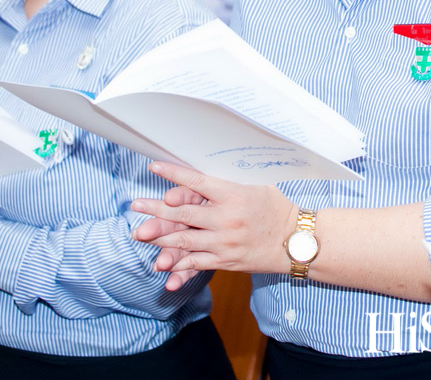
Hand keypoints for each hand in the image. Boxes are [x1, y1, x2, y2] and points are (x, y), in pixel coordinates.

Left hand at [131, 163, 295, 289]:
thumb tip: (208, 170)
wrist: (294, 241)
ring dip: (159, 236)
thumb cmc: (276, 208)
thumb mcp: (258, 186)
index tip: (154, 167)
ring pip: (183, 239)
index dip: (173, 174)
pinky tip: (161, 263)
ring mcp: (224, 242)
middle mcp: (225, 218)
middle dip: (155, 209)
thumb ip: (231, 181)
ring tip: (140, 233)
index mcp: (233, 194)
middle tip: (136, 205)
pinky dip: (177, 264)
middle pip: (182, 212)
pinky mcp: (225, 261)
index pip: (196, 182)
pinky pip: (195, 263)